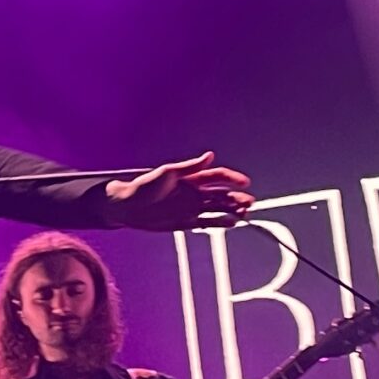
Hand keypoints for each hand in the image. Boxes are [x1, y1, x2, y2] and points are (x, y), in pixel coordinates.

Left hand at [105, 151, 252, 231]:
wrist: (128, 207)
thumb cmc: (144, 186)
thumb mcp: (167, 173)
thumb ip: (190, 167)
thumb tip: (210, 155)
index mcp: (191, 179)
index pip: (217, 176)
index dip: (232, 178)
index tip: (245, 182)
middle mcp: (194, 193)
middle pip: (221, 194)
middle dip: (236, 197)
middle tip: (250, 202)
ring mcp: (191, 208)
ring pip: (217, 208)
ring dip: (232, 210)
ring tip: (245, 213)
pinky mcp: (186, 221)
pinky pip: (207, 222)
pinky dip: (219, 222)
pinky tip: (231, 223)